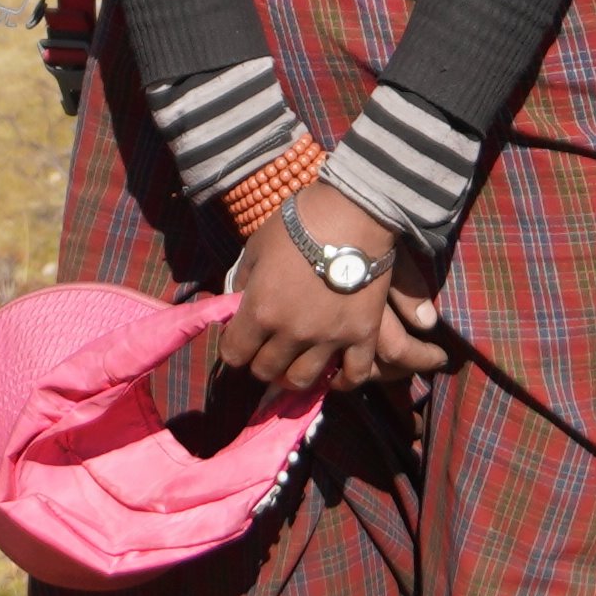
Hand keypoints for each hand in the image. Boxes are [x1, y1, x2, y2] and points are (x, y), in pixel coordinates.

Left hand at [214, 178, 452, 396]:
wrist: (351, 215)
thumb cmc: (297, 225)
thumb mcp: (256, 248)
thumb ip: (244, 280)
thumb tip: (238, 301)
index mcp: (260, 311)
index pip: (234, 354)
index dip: (233, 348)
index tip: (239, 339)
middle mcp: (292, 333)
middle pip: (266, 371)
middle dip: (260, 362)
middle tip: (267, 350)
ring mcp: (329, 339)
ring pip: (303, 380)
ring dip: (293, 376)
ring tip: (295, 364)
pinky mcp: (362, 336)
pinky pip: (353, 376)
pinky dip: (341, 381)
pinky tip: (334, 374)